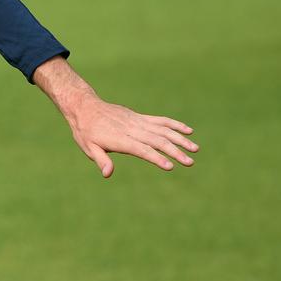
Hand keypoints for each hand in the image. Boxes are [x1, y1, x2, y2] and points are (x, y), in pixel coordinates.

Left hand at [64, 96, 198, 177]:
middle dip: (174, 151)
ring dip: (180, 139)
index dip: (155, 157)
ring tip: (195, 149)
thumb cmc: (85, 131)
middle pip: (156, 140)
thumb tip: (108, 173)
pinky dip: (174, 125)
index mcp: (119, 139)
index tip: (170, 166)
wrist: (85, 107)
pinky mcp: (139, 117)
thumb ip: (100, 159)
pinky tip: (188, 131)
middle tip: (190, 162)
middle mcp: (131, 129)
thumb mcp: (88, 147)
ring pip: (162, 130)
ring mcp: (137, 121)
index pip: (141, 149)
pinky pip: (160, 120)